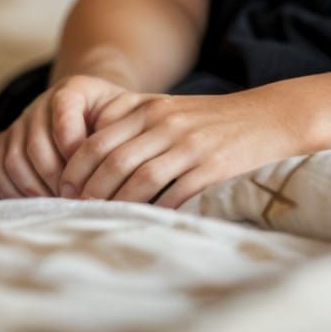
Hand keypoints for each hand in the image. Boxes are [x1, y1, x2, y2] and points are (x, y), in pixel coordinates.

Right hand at [0, 74, 140, 198]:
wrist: (93, 111)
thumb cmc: (112, 120)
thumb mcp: (123, 116)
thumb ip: (118, 134)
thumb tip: (113, 166)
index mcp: (71, 91)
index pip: (63, 120)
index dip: (74, 153)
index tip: (91, 177)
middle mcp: (41, 104)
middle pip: (36, 146)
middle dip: (56, 179)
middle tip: (76, 201)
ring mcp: (20, 123)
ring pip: (14, 160)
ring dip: (36, 189)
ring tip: (58, 205)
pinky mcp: (4, 142)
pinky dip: (14, 192)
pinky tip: (36, 203)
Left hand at [56, 82, 326, 210]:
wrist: (267, 118)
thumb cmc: (211, 120)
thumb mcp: (169, 109)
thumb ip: (133, 122)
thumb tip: (92, 152)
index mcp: (149, 108)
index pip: (98, 139)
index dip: (76, 166)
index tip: (63, 188)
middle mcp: (164, 123)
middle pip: (112, 159)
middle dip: (89, 188)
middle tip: (74, 208)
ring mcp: (188, 145)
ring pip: (139, 178)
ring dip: (116, 203)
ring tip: (102, 219)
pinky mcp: (211, 167)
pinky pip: (175, 193)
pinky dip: (156, 210)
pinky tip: (144, 223)